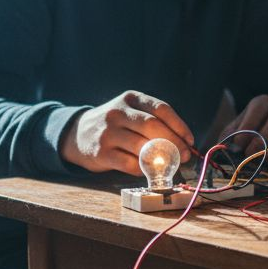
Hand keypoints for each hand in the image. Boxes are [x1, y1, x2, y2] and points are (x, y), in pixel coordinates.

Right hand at [61, 90, 195, 175]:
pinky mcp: (102, 153)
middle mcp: (118, 112)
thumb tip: (182, 142)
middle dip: (174, 143)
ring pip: (143, 146)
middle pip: (153, 126)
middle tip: (185, 155)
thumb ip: (152, 121)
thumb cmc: (114, 125)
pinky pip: (131, 163)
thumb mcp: (130, 111)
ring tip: (171, 164)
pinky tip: (150, 170)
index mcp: (130, 98)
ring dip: (162, 158)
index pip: (161, 109)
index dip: (179, 126)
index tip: (189, 140)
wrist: (77, 134)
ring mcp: (108, 132)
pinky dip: (144, 169)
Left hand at [217, 95, 267, 167]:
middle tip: (251, 152)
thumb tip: (230, 148)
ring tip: (263, 159)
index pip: (259, 107)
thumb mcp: (232, 133)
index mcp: (262, 103)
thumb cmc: (242, 136)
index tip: (238, 142)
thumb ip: (230, 138)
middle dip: (266, 136)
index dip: (249, 124)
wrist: (259, 144)